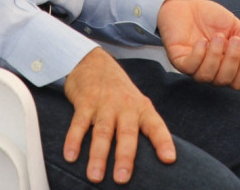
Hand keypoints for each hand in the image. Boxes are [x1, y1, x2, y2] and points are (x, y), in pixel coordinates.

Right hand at [62, 48, 174, 183]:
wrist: (94, 61)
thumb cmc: (118, 90)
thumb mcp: (135, 102)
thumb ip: (140, 126)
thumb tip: (151, 158)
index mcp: (141, 108)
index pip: (155, 126)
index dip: (163, 142)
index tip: (169, 159)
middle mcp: (125, 106)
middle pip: (126, 134)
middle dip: (125, 157)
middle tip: (122, 179)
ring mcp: (104, 104)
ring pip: (102, 132)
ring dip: (98, 155)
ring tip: (95, 176)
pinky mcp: (85, 102)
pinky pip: (78, 124)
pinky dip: (73, 140)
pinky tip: (70, 156)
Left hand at [158, 0, 239, 88]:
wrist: (187, 5)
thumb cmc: (211, 18)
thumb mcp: (235, 26)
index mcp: (225, 66)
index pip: (238, 83)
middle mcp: (210, 71)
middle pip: (224, 81)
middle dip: (232, 60)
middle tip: (234, 39)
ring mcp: (194, 67)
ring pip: (207, 76)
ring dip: (216, 56)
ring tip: (218, 37)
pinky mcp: (179, 60)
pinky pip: (189, 67)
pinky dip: (199, 54)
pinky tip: (202, 41)